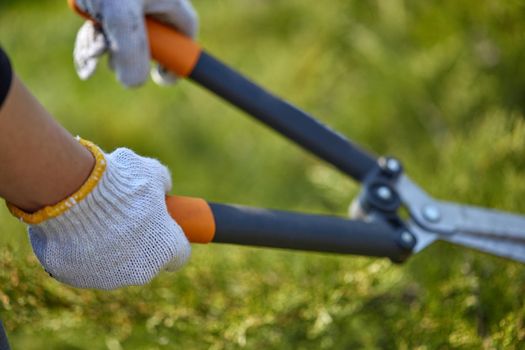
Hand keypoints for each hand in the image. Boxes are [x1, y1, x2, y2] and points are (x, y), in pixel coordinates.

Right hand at [25, 142, 190, 289]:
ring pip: (113, 268)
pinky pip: (82, 266)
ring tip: (96, 222)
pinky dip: (80, 253)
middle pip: (146, 264)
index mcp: (166, 250)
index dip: (172, 241)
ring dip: (110, 251)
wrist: (72, 192)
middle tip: (125, 221)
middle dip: (139, 246)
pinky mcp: (77, 278)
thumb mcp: (150, 172)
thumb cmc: (119, 183)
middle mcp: (140, 272)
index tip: (164, 230)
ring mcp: (107, 279)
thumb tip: (164, 188)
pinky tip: (74, 232)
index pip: (179, 255)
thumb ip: (163, 182)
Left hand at [73, 0, 197, 86]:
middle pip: (153, 41)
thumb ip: (132, 51)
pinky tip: (87, 35)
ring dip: (108, 48)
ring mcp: (127, 3)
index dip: (179, 58)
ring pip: (125, 38)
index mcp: (166, 0)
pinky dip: (95, 38)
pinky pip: (106, 30)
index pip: (185, 34)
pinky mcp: (105, 4)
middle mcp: (150, 1)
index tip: (162, 76)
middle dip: (131, 55)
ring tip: (93, 40)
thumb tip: (134, 83)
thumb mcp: (119, 12)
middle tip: (116, 58)